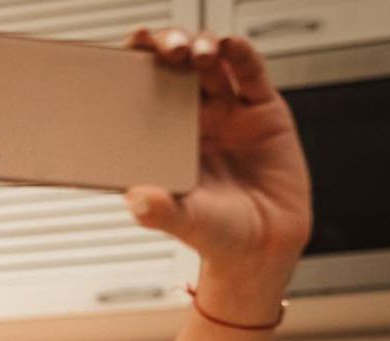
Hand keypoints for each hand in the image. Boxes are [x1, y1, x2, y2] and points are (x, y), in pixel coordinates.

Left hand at [125, 27, 311, 303]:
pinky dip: (241, 55)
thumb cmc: (214, 234)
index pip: (140, 93)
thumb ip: (160, 209)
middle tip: (161, 47)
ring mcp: (227, 113)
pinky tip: (231, 45)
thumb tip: (137, 199)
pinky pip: (250, 75)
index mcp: (160, 140)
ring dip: (200, 48)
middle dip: (166, 49)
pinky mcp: (261, 111)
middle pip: (174, 69)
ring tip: (195, 52)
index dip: (133, 67)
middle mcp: (191, 121)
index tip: (125, 50)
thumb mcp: (183, 222)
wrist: (263, 247)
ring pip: (210, 66)